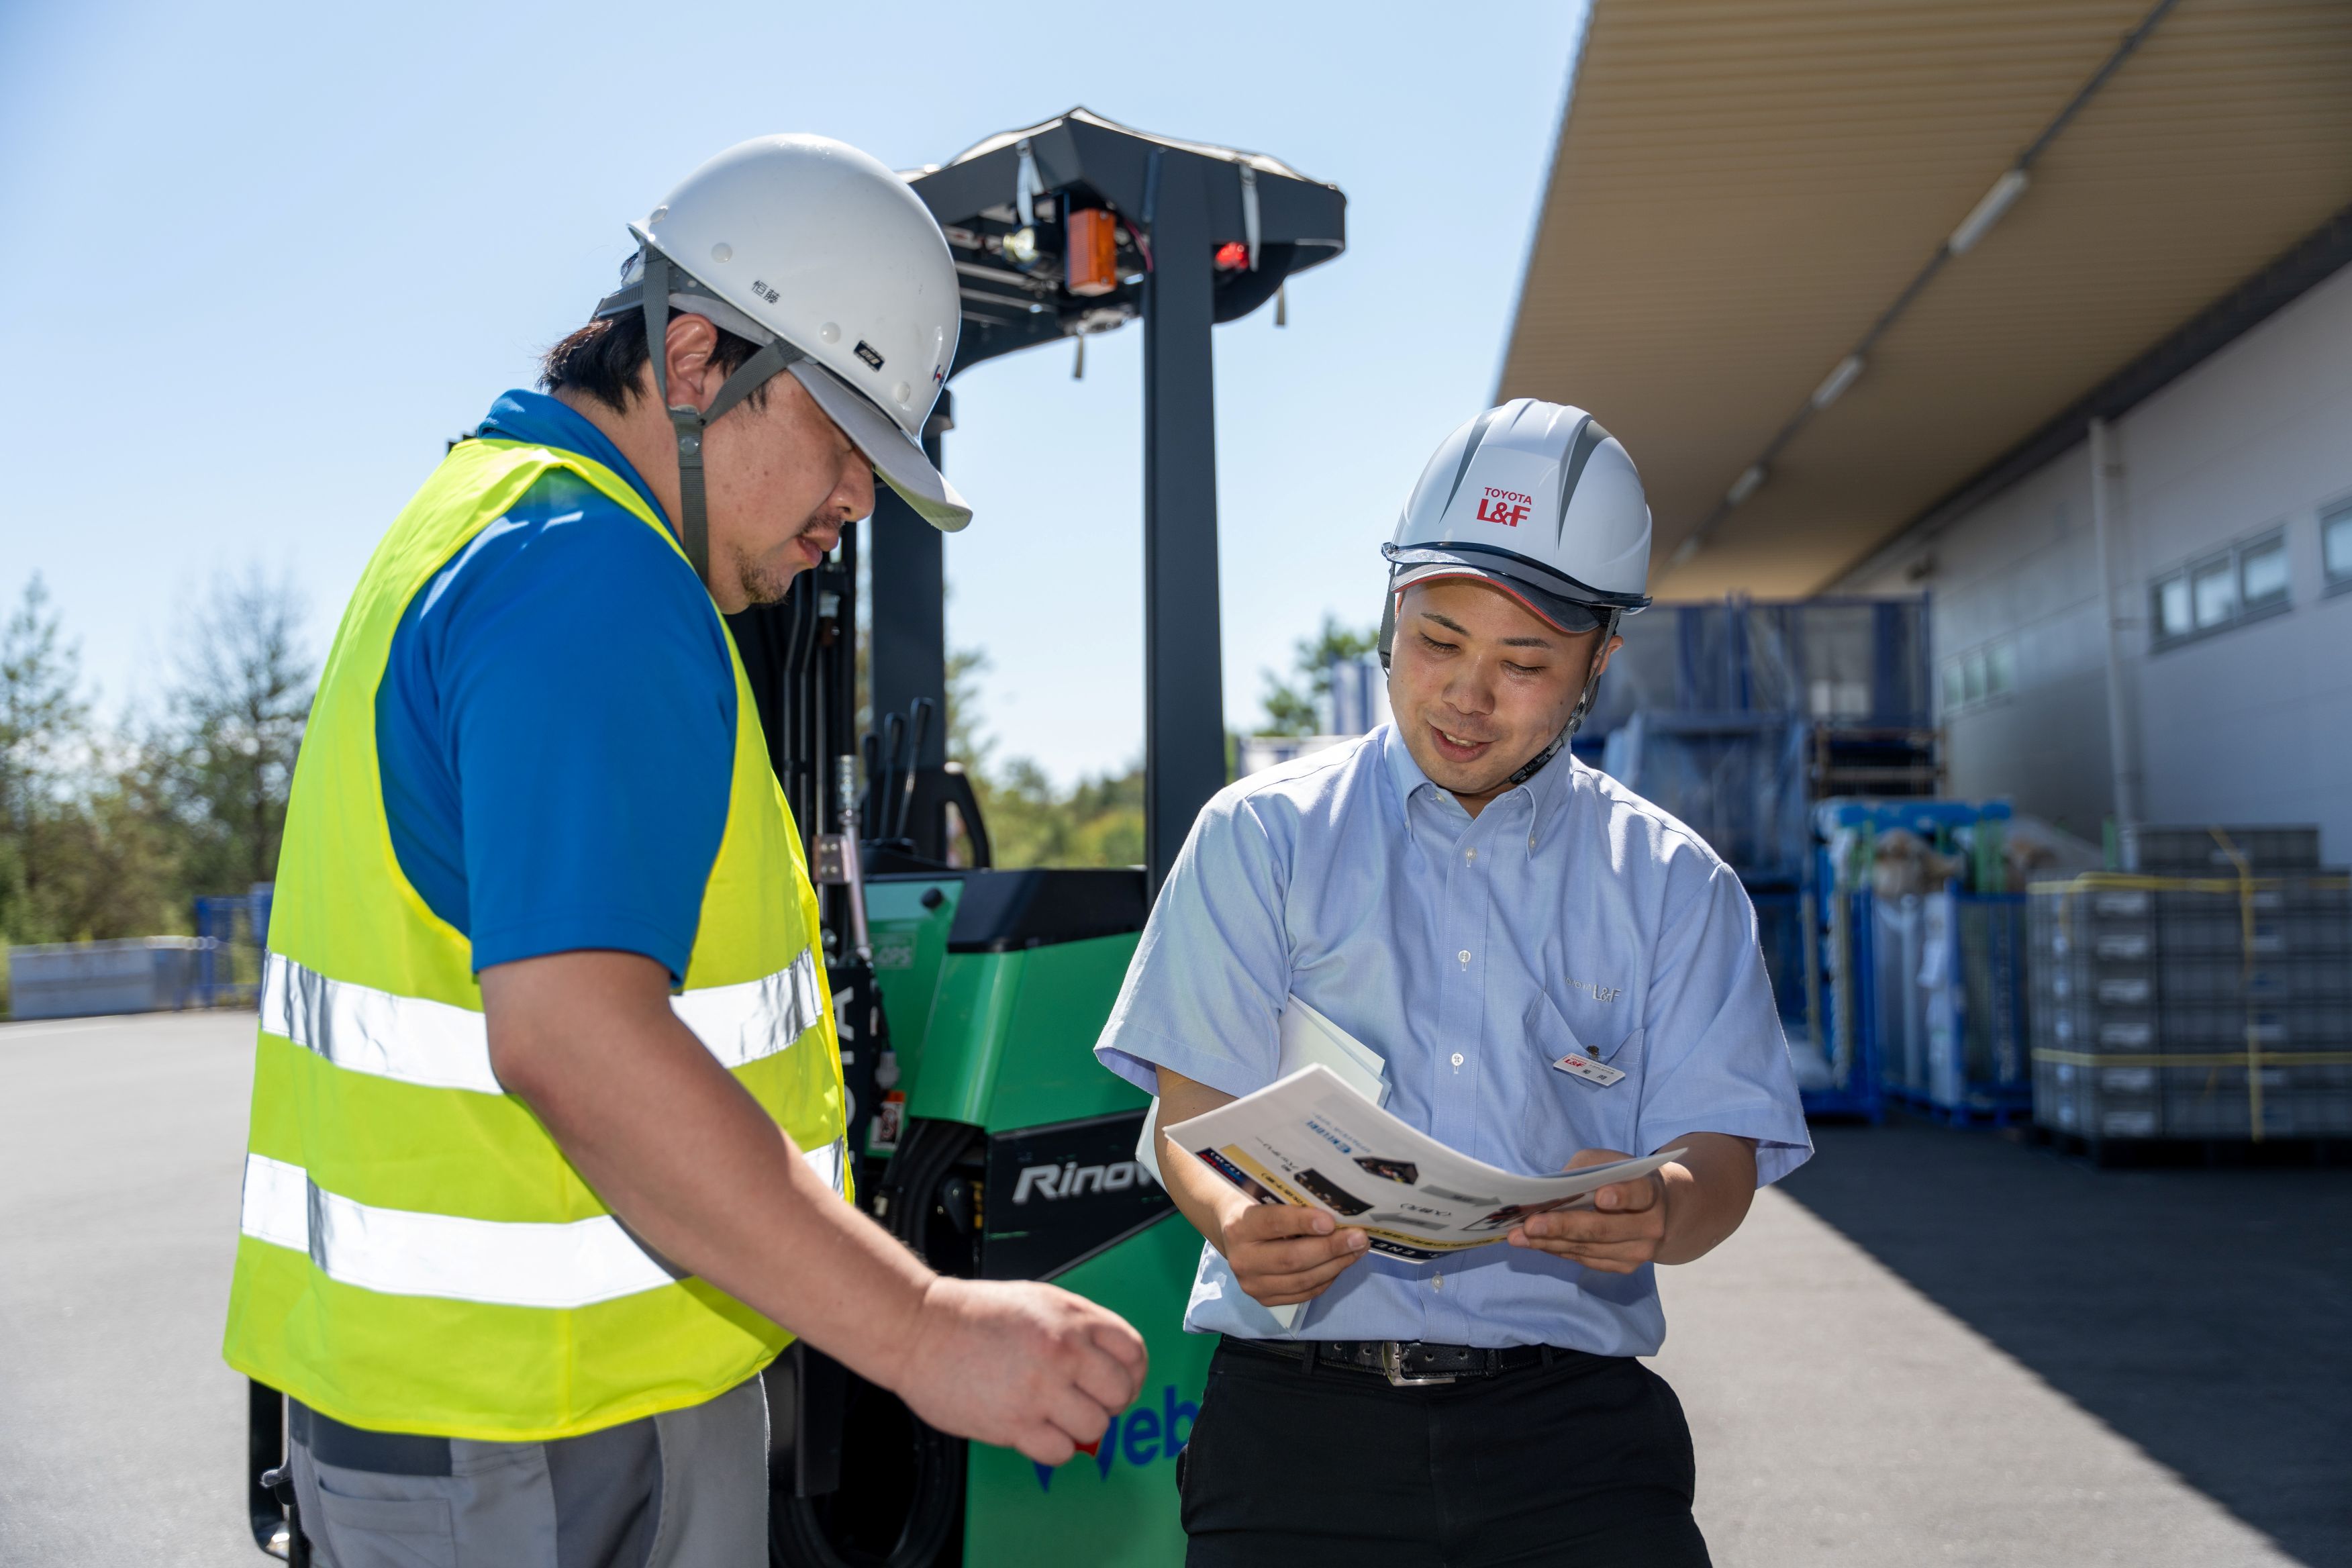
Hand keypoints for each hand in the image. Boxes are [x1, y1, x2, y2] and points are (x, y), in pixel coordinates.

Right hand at [892, 1277, 1147, 1465]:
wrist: (922, 1329)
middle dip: (1110, 1402)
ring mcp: (1040, 1390)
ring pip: (1095, 1426)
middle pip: (1121, 1393)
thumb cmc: (975, 1315)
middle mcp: (1063, 1353)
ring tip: (1058, 1415)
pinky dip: (1055, 1447)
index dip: (1133, 1372)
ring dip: (1081, 1427)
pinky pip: (1061, 1451)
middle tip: (1089, 1401)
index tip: (1121, 1382)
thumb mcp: (1040, 1300)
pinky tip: (1038, 1429)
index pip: (1134, 1352)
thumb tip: (1110, 1360)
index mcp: (1072, 1319)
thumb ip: (1079, 1326)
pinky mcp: (1015, 1423)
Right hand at [1220, 1201, 1370, 1306]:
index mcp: (1239, 1226)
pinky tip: (1341, 1263)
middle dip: (1330, 1248)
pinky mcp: (1265, 1300)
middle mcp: (1242, 1259)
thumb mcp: (1265, 1195)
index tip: (1331, 1221)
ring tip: (1358, 1250)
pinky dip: (1326, 1279)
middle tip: (1359, 1238)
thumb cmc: (1257, 1206)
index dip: (1303, 1222)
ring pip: (1302, 1280)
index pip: (1273, 1223)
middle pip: (1291, 1259)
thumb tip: (1336, 1206)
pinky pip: (1303, 1293)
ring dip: (1336, 1266)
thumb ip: (1291, 1200)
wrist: (1231, 1232)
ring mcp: (1252, 1285)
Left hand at [1506, 1148, 1670, 1273]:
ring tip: (1519, 1237)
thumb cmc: (1622, 1178)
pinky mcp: (1624, 1266)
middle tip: (1530, 1225)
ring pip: (1590, 1248)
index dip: (1622, 1196)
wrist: (1657, 1211)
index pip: (1639, 1193)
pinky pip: (1586, 1259)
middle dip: (1564, 1227)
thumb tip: (1550, 1192)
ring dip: (1551, 1243)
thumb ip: (1585, 1170)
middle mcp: (1650, 1226)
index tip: (1600, 1196)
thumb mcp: (1609, 1162)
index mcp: (1651, 1192)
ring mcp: (1639, 1251)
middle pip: (1605, 1229)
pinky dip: (1558, 1250)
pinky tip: (1535, 1244)